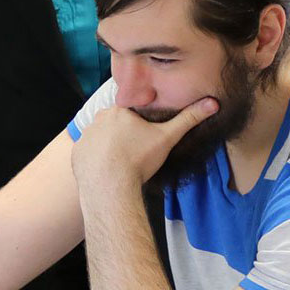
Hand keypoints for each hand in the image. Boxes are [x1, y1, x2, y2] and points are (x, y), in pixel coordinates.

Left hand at [71, 98, 217, 188]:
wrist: (110, 186)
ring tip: (123, 163)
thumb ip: (188, 119)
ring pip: (101, 137)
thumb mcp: (166, 137)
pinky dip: (97, 160)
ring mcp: (85, 137)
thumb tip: (212, 103)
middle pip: (115, 122)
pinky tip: (108, 170)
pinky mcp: (77, 155)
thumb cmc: (139, 159)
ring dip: (110, 146)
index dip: (140, 122)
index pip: (131, 109)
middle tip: (137, 152)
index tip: (146, 137)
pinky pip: (89, 153)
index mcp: (119, 110)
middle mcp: (97, 119)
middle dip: (125, 134)